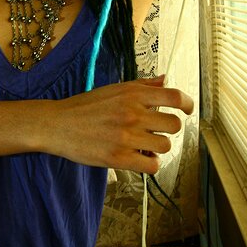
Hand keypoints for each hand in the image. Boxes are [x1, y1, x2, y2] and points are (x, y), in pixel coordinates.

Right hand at [48, 76, 193, 173]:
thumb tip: (165, 80)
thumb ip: (142, 86)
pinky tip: (140, 159)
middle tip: (156, 131)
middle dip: (169, 129)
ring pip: (165, 146)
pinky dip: (150, 164)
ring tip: (144, 146)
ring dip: (158, 147)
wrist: (57, 124)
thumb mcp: (114, 89)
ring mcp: (126, 137)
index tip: (188, 110)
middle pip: (174, 125)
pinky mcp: (118, 158)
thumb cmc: (85, 106)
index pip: (174, 96)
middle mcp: (132, 113)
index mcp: (133, 94)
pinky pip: (152, 165)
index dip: (188, 104)